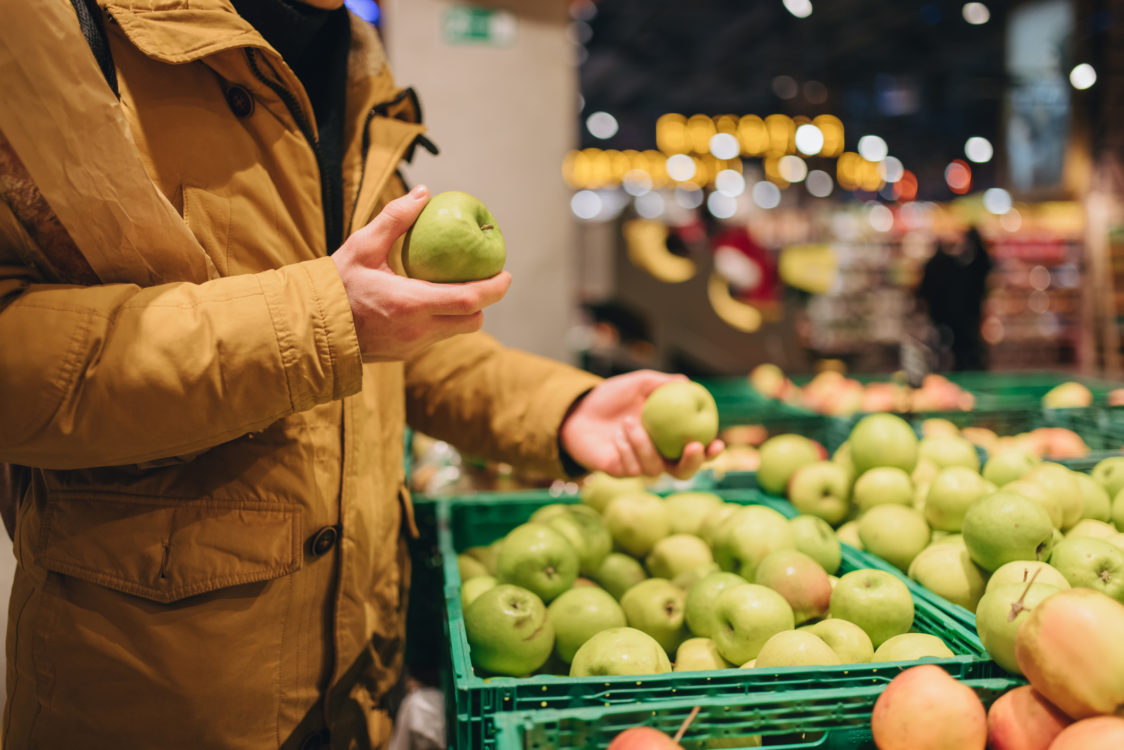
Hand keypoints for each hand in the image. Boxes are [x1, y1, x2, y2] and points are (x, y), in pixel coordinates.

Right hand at [331, 185, 511, 361]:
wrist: (310, 328)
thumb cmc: (336, 284)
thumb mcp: (362, 246)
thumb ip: (395, 218)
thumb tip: (424, 194)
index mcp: (411, 304)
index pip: (470, 301)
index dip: (495, 288)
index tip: (505, 274)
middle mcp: (417, 331)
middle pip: (472, 321)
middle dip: (483, 302)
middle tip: (483, 279)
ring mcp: (412, 347)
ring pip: (455, 331)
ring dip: (461, 312)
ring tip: (454, 287)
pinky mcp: (404, 355)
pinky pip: (435, 337)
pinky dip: (440, 321)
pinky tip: (428, 302)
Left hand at [559, 370, 724, 479]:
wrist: (577, 411)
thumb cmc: (610, 397)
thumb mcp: (637, 384)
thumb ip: (661, 384)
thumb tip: (687, 383)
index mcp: (668, 438)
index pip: (696, 450)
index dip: (710, 452)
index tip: (718, 443)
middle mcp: (657, 456)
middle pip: (683, 473)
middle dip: (692, 463)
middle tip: (691, 446)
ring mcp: (638, 467)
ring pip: (654, 469)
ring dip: (645, 445)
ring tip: (628, 422)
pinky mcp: (620, 473)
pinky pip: (631, 467)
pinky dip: (625, 447)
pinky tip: (617, 433)